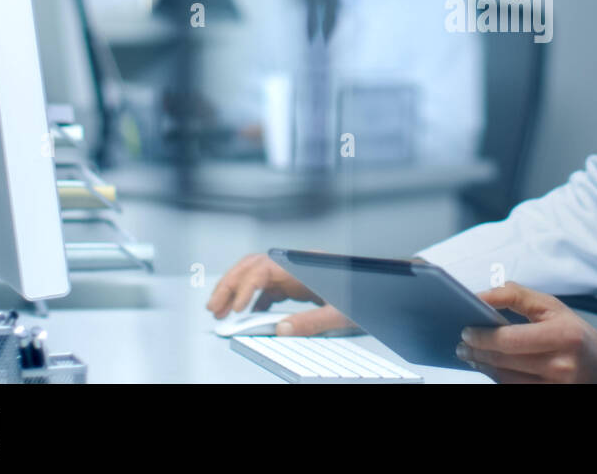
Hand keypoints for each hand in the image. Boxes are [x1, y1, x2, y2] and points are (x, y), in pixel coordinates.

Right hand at [205, 253, 357, 335]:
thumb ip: (312, 321)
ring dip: (236, 291)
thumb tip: (282, 329)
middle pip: (253, 266)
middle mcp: (296, 265)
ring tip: (221, 312)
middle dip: (230, 285)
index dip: (246, 287)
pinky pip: (268, 288)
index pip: (265, 269)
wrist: (382, 289)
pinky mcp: (297, 284)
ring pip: (256, 276)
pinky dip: (252, 300)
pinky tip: (247, 316)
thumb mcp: (341, 312)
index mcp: (305, 266)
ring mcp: (295, 273)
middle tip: (214, 309)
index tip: (236, 309)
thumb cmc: (366, 294)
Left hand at [457, 282, 596, 382]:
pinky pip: (515, 389)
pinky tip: (491, 368)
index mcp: (564, 335)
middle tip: (462, 345)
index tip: (466, 331)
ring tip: (472, 356)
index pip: (512, 339)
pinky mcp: (551, 397)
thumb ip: (516, 295)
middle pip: (506, 362)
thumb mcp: (551, 306)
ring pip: (507, 380)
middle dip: (478, 352)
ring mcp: (557, 387)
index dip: (484, 337)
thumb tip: (481, 296)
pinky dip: (499, 379)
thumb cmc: (575, 332)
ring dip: (485, 367)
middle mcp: (562, 365)